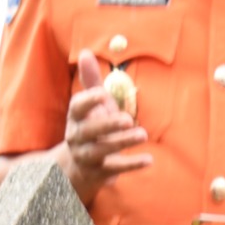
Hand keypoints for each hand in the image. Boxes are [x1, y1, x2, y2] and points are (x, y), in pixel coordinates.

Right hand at [61, 50, 151, 204]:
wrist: (78, 167)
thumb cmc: (91, 126)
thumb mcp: (91, 104)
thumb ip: (91, 80)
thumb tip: (86, 51)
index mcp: (76, 117)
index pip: (77, 107)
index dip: (88, 101)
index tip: (102, 95)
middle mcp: (77, 137)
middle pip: (89, 131)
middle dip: (108, 125)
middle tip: (128, 119)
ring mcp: (86, 156)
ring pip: (101, 150)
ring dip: (122, 143)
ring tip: (143, 134)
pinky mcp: (99, 172)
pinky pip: (115, 168)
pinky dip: (132, 165)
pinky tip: (149, 159)